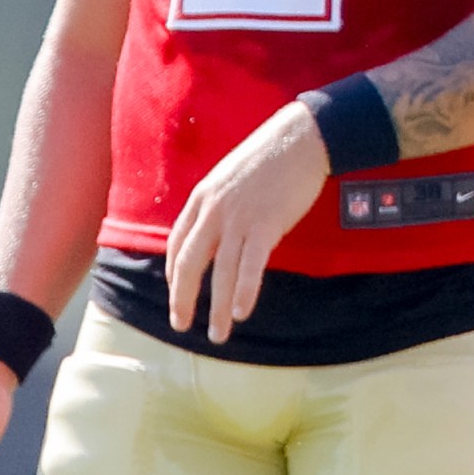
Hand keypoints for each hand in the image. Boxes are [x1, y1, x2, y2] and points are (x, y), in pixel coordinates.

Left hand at [165, 100, 328, 343]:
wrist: (299, 139)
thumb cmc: (268, 158)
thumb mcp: (229, 179)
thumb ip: (218, 206)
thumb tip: (216, 231)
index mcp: (201, 198)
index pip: (177, 243)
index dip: (173, 272)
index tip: (175, 293)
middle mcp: (213, 209)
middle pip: (189, 262)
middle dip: (183, 298)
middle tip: (181, 326)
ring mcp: (238, 217)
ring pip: (221, 272)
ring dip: (218, 308)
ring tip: (217, 335)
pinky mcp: (266, 224)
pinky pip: (251, 265)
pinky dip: (245, 292)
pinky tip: (241, 313)